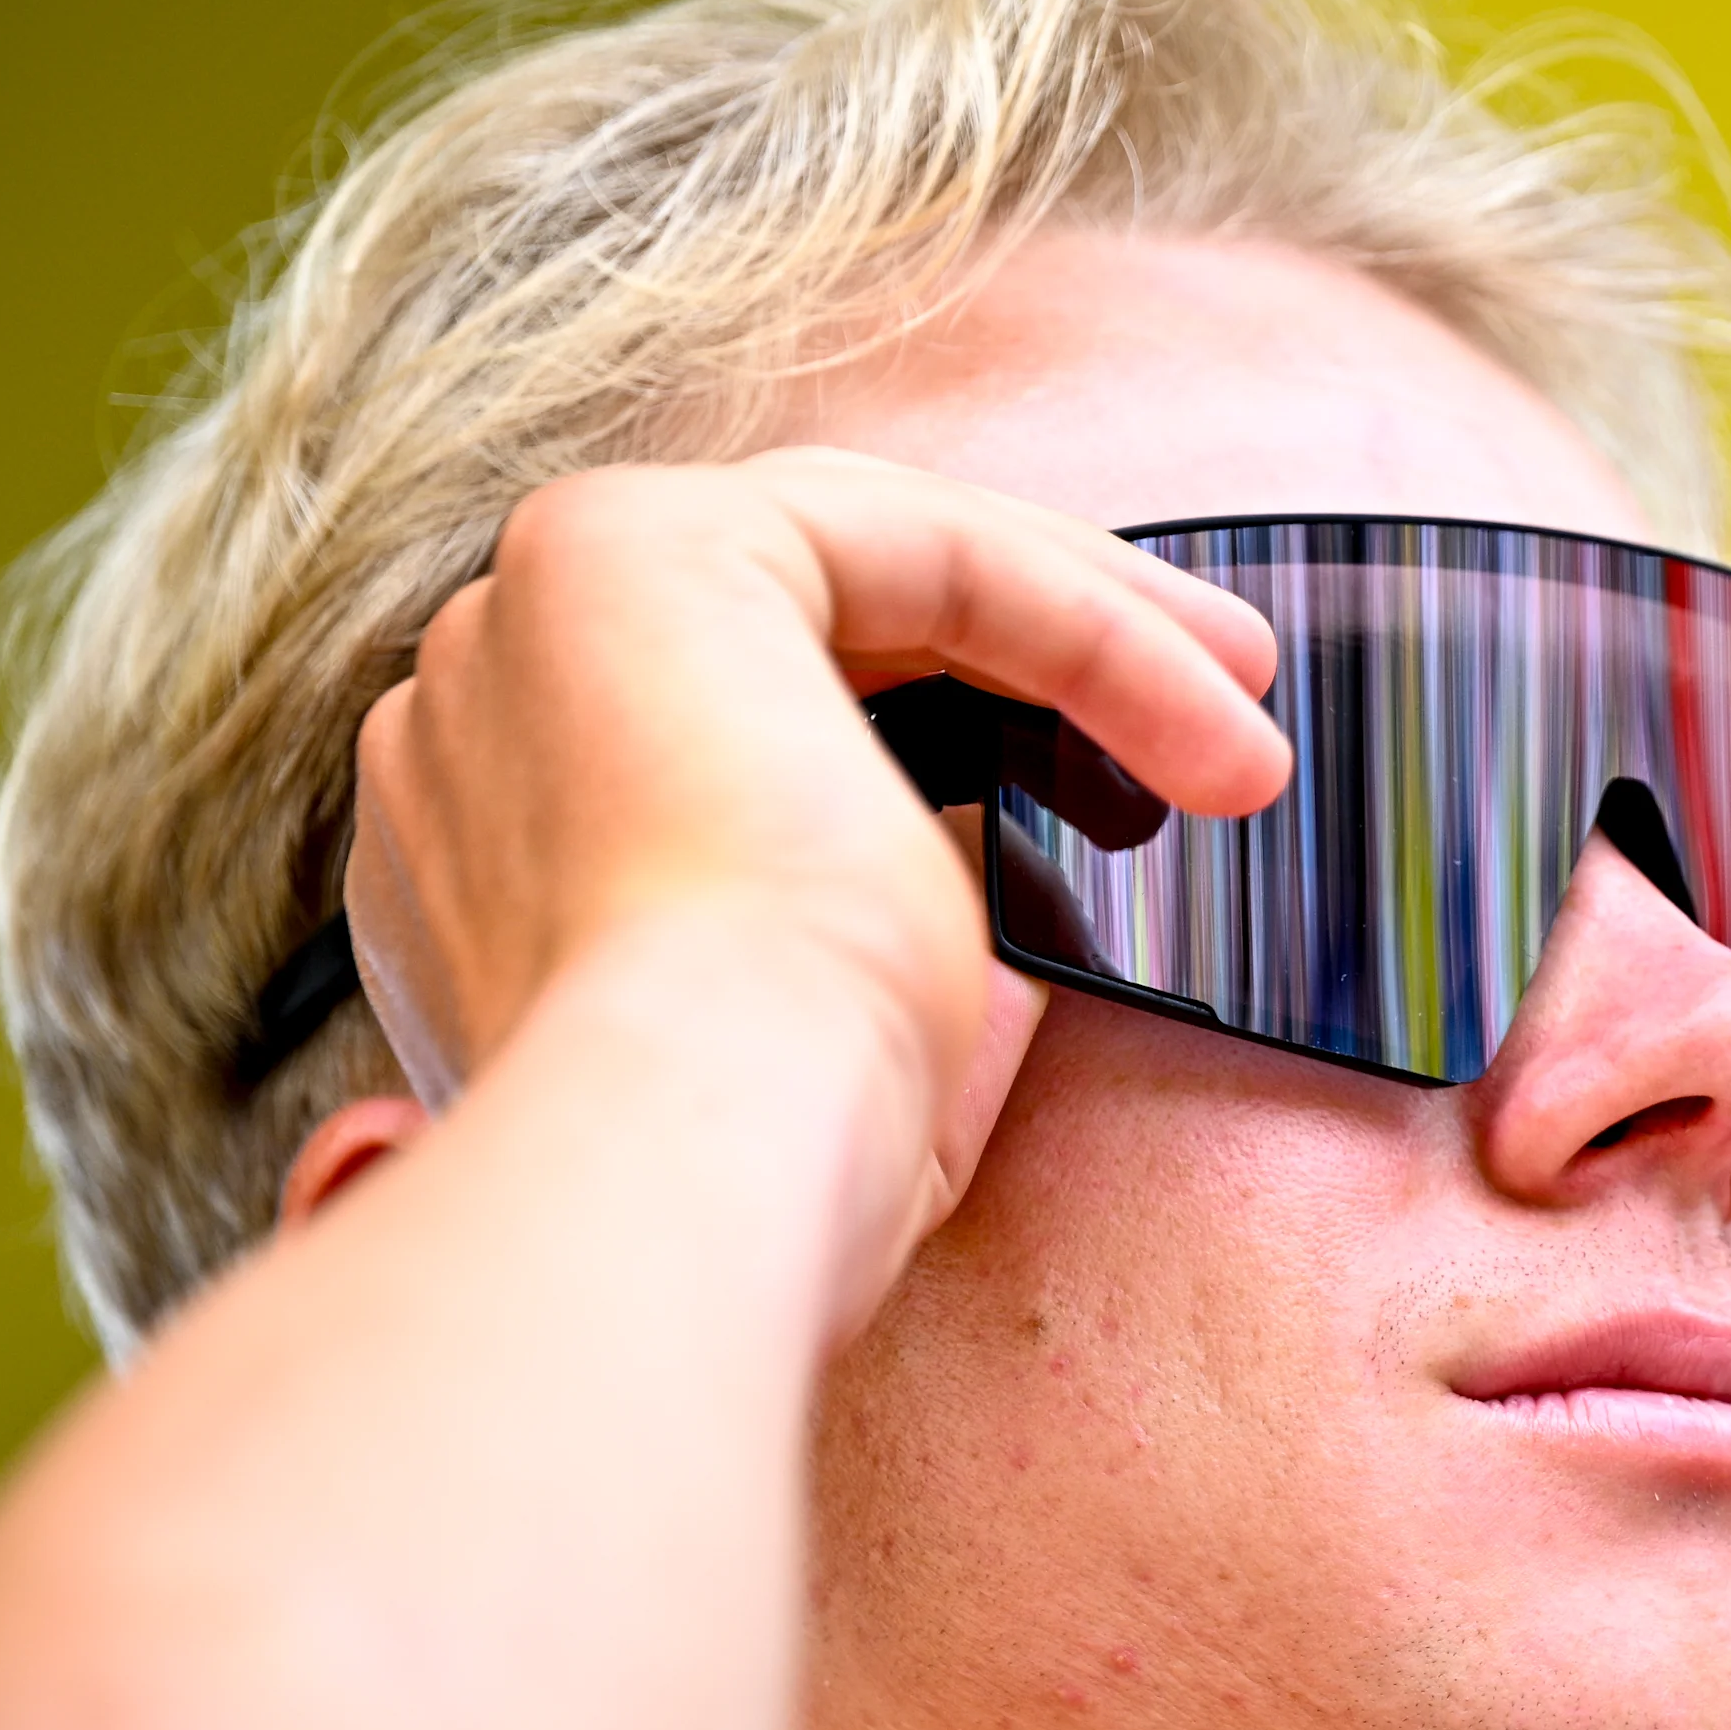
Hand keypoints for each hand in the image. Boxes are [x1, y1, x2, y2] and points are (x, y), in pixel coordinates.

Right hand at [346, 451, 1283, 1274]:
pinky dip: (1088, 617)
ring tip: (1245, 709)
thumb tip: (1018, 954)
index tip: (1126, 791)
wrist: (694, 1160)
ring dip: (1089, 625)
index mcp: (505, 851)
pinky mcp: (631, 548)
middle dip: (1037, 654)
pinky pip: (920, 545)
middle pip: (817, 618)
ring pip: (875, 561)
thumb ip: (889, 981)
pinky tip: (1214, 704)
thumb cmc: (763, 1184)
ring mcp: (530, 618)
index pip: (756, 720)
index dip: (964, 728)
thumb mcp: (850, 1075)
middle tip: (1211, 718)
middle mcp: (485, 712)